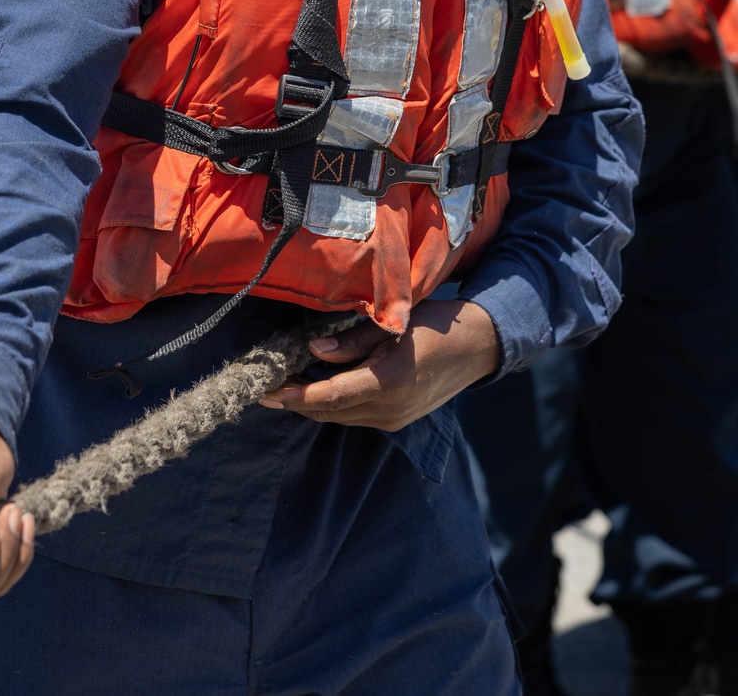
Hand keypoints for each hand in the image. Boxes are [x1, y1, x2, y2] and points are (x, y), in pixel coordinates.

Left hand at [260, 299, 500, 430]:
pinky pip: (355, 415)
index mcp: (388, 382)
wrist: (477, 346)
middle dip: (295, 401)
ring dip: (311, 404)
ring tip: (285, 384)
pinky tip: (318, 386)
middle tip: (265, 384)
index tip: (266, 390)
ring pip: (340, 417)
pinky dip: (332, 404)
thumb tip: (314, 349)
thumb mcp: (392, 323)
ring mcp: (395, 420)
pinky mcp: (398, 420)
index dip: (294, 395)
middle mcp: (389, 409)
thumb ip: (352, 341)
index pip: (330, 396)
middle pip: (330, 411)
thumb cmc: (434, 324)